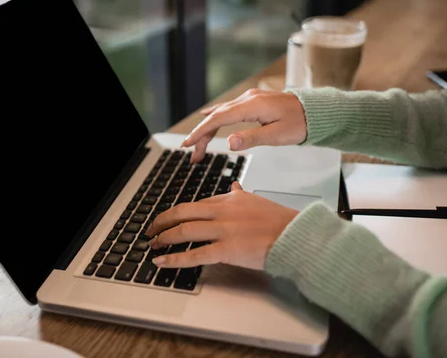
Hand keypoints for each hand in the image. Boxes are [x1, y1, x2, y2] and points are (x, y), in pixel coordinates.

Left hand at [145, 182, 297, 269]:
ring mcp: (223, 230)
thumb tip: (233, 186)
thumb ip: (239, 194)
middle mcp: (222, 212)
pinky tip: (161, 262)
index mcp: (228, 200)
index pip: (195, 204)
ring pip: (184, 231)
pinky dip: (174, 259)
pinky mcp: (226, 250)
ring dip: (164, 238)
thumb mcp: (256, 200)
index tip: (168, 219)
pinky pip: (194, 255)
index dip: (177, 213)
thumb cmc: (279, 221)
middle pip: (183, 213)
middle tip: (151, 229)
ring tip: (153, 244)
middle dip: (162, 221)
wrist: (295, 235)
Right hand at [183, 88, 306, 162]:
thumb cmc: (301, 123)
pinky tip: (207, 117)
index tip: (187, 144)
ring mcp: (250, 98)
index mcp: (252, 106)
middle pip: (216, 116)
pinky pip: (229, 109)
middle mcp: (248, 98)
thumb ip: (251, 138)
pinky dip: (216, 118)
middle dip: (201, 136)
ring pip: (221, 113)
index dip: (200, 132)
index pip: (218, 119)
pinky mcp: (253, 101)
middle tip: (193, 155)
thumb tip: (229, 143)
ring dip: (208, 130)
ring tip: (199, 147)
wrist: (316, 111)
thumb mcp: (277, 136)